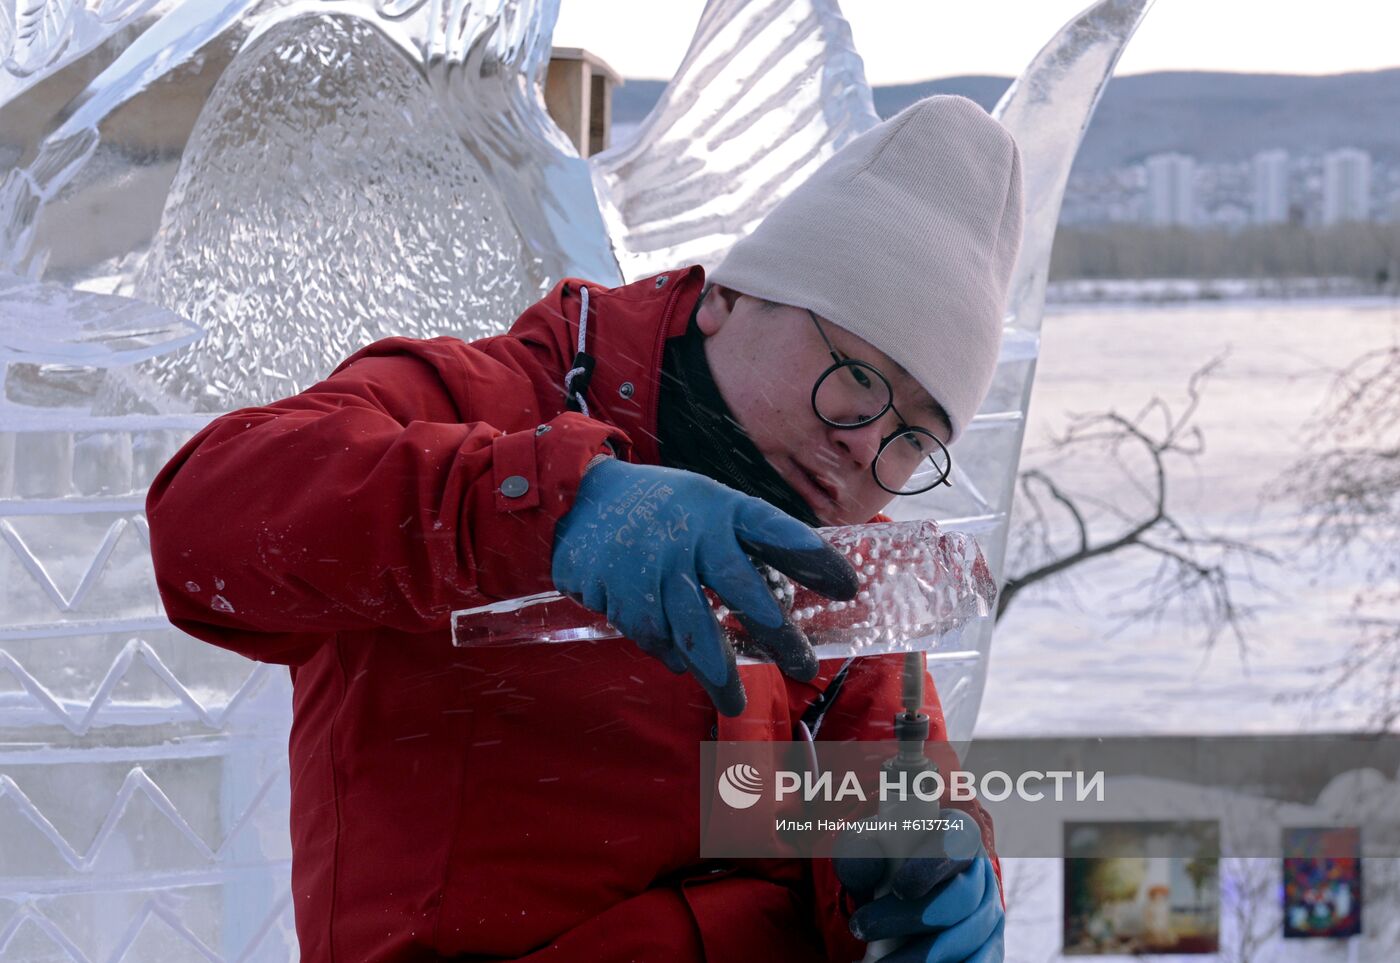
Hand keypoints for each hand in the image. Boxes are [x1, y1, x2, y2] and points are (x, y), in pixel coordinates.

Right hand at [551, 458, 858, 714]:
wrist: (583, 495)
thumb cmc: (666, 505)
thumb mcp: (711, 504)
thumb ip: (753, 540)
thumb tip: (818, 574)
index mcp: (720, 509)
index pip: (773, 530)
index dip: (812, 556)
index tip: (849, 586)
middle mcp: (691, 535)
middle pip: (742, 590)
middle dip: (777, 634)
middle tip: (803, 668)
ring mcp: (653, 564)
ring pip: (694, 630)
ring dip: (718, 672)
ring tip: (735, 702)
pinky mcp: (618, 590)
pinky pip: (653, 636)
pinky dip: (669, 654)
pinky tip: (680, 664)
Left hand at [834, 810, 1003, 962]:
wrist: (891, 903)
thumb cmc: (879, 867)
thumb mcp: (862, 855)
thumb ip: (859, 855)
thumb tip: (868, 866)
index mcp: (955, 834)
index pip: (957, 839)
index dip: (933, 864)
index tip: (900, 888)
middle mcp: (979, 872)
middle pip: (963, 896)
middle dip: (914, 917)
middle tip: (862, 928)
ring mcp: (989, 911)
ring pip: (970, 935)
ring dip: (924, 955)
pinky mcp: (991, 946)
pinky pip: (981, 961)